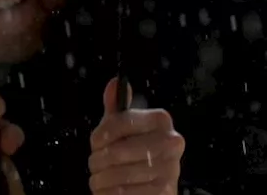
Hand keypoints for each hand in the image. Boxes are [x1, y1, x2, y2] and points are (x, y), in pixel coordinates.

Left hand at [88, 79, 184, 194]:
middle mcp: (171, 143)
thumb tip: (114, 83)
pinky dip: (108, 193)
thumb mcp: (128, 129)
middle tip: (96, 163)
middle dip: (98, 160)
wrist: (157, 188)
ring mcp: (169, 170)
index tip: (95, 142)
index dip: (100, 134)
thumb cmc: (138, 155)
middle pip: (116, 151)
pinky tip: (110, 189)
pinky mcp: (163, 193)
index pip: (121, 122)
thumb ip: (119, 108)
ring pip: (116, 174)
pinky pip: (122, 193)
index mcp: (161, 120)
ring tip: (101, 177)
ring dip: (101, 179)